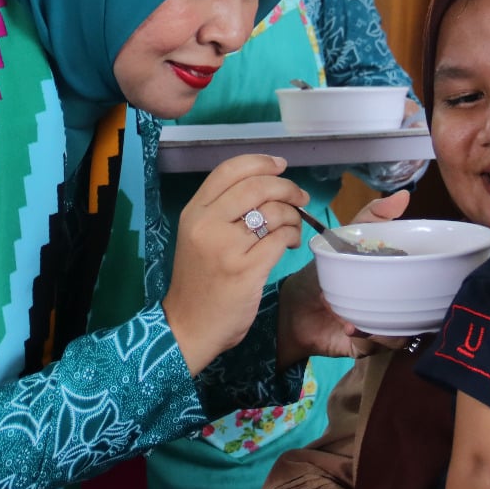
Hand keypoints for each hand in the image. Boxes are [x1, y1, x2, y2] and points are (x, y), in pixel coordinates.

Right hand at [165, 154, 309, 374]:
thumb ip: (222, 211)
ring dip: (293, 214)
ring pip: (273, 211)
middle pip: (256, 186)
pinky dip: (293, 235)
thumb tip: (267, 185)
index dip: (260, 162)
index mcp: (194, 212)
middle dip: (286, 187)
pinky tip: (292, 243)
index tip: (281, 166)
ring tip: (294, 226)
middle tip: (300, 196)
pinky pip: (281, 238)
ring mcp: (226, 247)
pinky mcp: (246, 269)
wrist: (189, 325)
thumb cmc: (198, 280)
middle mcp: (207, 224)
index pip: (229, 170)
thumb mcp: (198, 237)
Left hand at [277, 189, 415, 364]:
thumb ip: (372, 217)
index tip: (425, 271)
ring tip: (371, 316)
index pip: (423, 283)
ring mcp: (379, 328)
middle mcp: (392, 307)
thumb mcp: (345, 240)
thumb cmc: (320, 273)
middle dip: (416, 307)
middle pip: (419, 312)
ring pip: (402, 334)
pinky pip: (376, 349)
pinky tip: (352, 328)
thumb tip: (404, 195)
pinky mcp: (364, 347)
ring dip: (391, 328)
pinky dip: (367, 340)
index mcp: (393, 282)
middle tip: (400, 295)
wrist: (290, 307)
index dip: (430, 280)